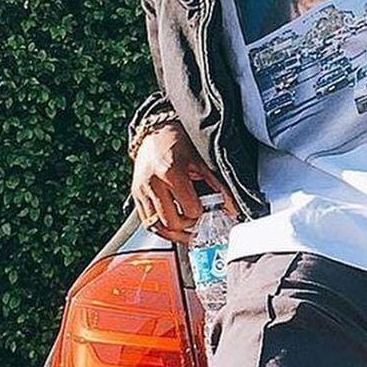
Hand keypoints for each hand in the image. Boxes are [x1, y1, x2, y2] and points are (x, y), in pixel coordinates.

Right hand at [130, 123, 239, 243]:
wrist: (156, 131)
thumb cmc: (178, 142)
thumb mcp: (201, 160)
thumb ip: (218, 185)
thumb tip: (231, 207)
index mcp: (171, 173)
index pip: (190, 209)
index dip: (202, 213)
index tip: (208, 209)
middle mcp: (152, 183)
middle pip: (171, 222)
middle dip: (188, 226)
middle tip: (198, 220)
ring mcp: (141, 191)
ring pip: (156, 227)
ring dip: (174, 234)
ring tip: (188, 232)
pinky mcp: (135, 195)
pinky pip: (146, 221)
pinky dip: (161, 228)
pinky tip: (174, 227)